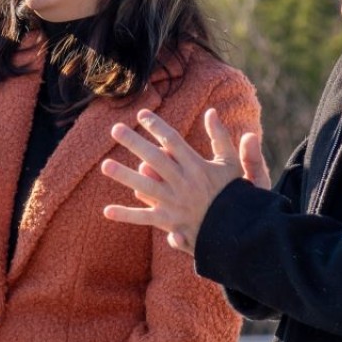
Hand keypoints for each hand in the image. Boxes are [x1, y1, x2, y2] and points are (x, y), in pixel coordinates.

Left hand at [101, 108, 267, 253]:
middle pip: (154, 158)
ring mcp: (174, 203)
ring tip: (105, 164)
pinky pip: (144, 218)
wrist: (236, 229)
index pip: (172, 141)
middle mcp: (183, 182)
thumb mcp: (231, 162)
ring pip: (145, 186)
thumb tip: (211, 111)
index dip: (156, 126)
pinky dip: (126, 215)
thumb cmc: (234, 193)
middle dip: (134, 142)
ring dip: (124, 175)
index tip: (141, 114)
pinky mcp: (169, 222)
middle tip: (115, 129)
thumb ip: (220, 137)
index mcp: (197, 166)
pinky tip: (107, 210)